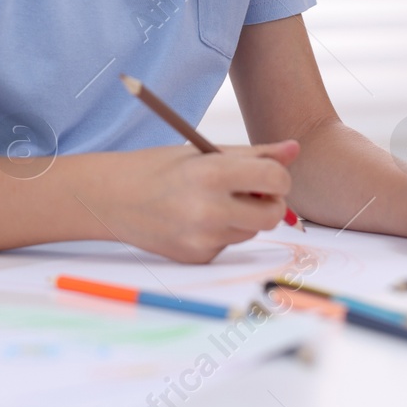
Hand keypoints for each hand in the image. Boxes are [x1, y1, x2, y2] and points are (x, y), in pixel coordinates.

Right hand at [107, 139, 299, 263]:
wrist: (111, 198)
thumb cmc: (160, 167)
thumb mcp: (204, 151)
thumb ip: (254, 154)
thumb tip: (295, 149)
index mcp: (212, 174)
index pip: (275, 179)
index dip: (278, 176)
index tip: (267, 174)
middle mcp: (209, 210)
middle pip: (272, 215)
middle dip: (270, 202)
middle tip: (250, 190)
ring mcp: (202, 239)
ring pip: (252, 230)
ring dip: (245, 216)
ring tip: (214, 201)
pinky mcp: (197, 257)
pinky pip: (229, 244)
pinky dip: (223, 231)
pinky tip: (196, 219)